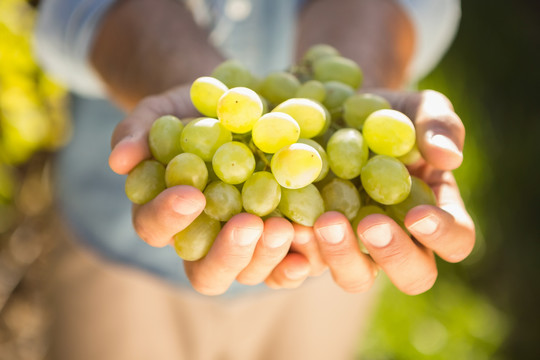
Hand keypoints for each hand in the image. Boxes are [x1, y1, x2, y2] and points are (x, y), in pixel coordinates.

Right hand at [109, 85, 311, 294]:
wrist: (240, 108)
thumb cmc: (193, 113)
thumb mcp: (163, 111)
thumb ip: (138, 131)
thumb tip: (118, 161)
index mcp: (166, 215)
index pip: (154, 228)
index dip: (168, 217)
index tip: (191, 194)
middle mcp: (203, 242)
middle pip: (206, 272)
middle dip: (226, 253)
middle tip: (247, 225)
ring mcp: (243, 248)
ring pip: (248, 274)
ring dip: (265, 257)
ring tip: (284, 228)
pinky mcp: (277, 244)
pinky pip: (285, 268)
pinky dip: (296, 263)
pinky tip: (308, 246)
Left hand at [268, 90, 474, 294]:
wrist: (339, 112)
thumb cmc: (389, 112)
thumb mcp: (419, 107)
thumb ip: (439, 125)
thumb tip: (449, 157)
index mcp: (435, 213)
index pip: (456, 240)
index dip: (443, 235)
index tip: (418, 215)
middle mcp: (399, 240)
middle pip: (411, 274)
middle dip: (392, 254)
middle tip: (369, 223)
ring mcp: (355, 246)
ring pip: (356, 276)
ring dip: (341, 256)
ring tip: (324, 221)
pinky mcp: (316, 241)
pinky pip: (308, 263)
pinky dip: (297, 254)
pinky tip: (287, 228)